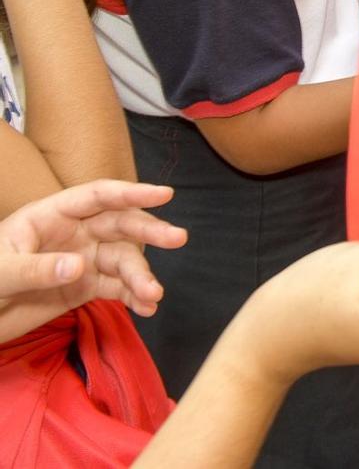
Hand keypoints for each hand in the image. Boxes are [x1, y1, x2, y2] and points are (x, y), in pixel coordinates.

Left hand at [0, 181, 186, 343]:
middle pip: (119, 226)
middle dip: (150, 232)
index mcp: (50, 217)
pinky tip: (146, 308)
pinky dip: (133, 297)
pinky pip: (116, 288)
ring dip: (141, 276)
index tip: (164, 194)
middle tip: (178, 239)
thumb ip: (36, 268)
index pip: (96, 197)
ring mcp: (80, 261)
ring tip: (154, 295)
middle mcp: (73, 234)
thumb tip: (80, 265)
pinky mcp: (83, 288)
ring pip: (122, 260)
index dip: (130, 193)